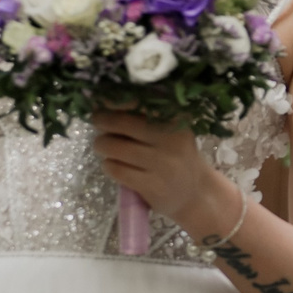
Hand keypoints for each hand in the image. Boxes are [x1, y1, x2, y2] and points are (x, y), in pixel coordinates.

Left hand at [91, 109, 232, 231]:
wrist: (195, 193)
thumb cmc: (177, 155)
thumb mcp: (173, 130)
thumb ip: (146, 115)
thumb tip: (105, 102)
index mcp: (178, 120)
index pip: (142, 102)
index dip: (117, 100)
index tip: (103, 100)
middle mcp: (172, 139)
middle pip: (124, 123)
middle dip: (103, 120)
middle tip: (97, 120)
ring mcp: (163, 164)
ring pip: (116, 147)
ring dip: (102, 144)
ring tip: (102, 146)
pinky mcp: (153, 186)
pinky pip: (117, 170)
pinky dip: (108, 165)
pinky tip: (112, 165)